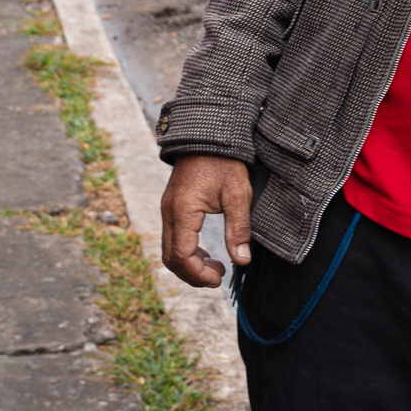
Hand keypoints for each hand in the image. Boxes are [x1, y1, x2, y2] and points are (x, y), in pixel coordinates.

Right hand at [160, 154, 252, 287]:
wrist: (209, 134)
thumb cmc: (225, 161)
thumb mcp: (238, 194)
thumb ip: (239, 228)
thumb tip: (242, 261)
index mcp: (183, 211)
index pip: (182, 256)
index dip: (199, 273)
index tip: (220, 277)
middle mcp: (169, 212)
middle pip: (171, 258)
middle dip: (192, 274)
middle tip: (218, 276)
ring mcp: (168, 209)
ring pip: (169, 250)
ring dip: (189, 264)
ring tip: (216, 267)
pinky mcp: (172, 207)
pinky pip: (173, 238)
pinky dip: (186, 251)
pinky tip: (206, 253)